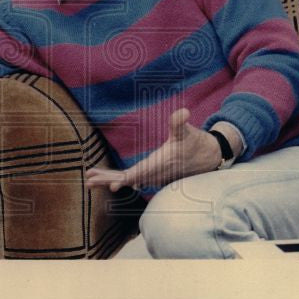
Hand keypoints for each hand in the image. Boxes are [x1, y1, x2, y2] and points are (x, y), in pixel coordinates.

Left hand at [85, 108, 228, 191]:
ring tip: (90, 180)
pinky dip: (119, 179)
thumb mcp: (187, 131)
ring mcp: (155, 177)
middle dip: (108, 181)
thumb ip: (180, 123)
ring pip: (129, 181)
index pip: (141, 173)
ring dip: (109, 180)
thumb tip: (182, 113)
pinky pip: (133, 180)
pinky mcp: (154, 176)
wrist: (209, 156)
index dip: (127, 179)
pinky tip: (107, 180)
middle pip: (129, 180)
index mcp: (161, 163)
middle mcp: (156, 174)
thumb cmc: (196, 143)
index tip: (113, 186)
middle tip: (88, 182)